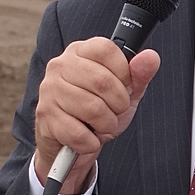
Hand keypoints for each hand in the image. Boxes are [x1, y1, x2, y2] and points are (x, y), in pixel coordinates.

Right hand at [33, 37, 160, 194]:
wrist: (72, 144)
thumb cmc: (99, 110)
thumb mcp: (125, 91)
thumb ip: (139, 74)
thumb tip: (150, 57)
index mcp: (80, 52)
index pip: (106, 49)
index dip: (123, 72)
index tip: (124, 86)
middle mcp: (60, 65)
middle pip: (102, 80)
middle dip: (118, 104)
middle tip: (116, 110)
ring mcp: (49, 90)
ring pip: (91, 108)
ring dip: (106, 124)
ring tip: (102, 124)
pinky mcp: (44, 116)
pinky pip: (78, 133)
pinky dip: (91, 142)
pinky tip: (89, 138)